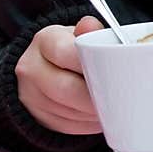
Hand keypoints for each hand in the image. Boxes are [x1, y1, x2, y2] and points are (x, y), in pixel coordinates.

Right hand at [14, 16, 104, 134]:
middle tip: (121, 97)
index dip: (93, 64)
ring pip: (69, 112)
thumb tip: (90, 25)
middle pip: (67, 89)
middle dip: (97, 97)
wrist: (41, 67)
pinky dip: (89, 123)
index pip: (66, 53)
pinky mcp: (38, 118)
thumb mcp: (76, 34)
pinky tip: (99, 115)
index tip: (115, 71)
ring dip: (95, 113)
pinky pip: (68, 126)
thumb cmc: (69, 48)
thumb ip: (87, 31)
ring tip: (114, 106)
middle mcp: (31, 69)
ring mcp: (31, 97)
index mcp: (44, 41)